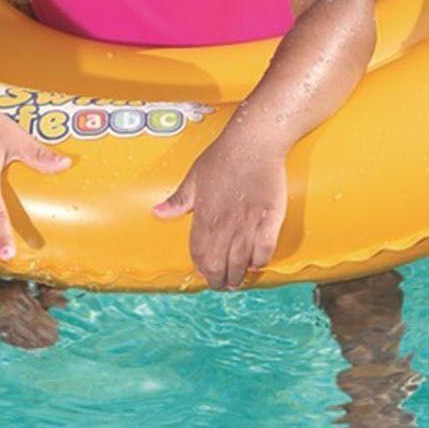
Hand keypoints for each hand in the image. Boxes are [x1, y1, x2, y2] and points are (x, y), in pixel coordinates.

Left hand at [153, 127, 288, 289]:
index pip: (199, 253)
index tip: (204, 273)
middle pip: (219, 264)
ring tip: (236, 281)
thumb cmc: (224, 156)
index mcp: (204, 215)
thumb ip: (178, 199)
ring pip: (240, 262)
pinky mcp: (270, 218)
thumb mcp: (194, 177)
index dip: (201, 268)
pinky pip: (265, 249)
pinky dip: (260, 261)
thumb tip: (158, 212)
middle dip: (218, 280)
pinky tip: (256, 263)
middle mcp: (225, 224)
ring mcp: (248, 223)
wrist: (254, 142)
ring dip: (237, 276)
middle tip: (221, 284)